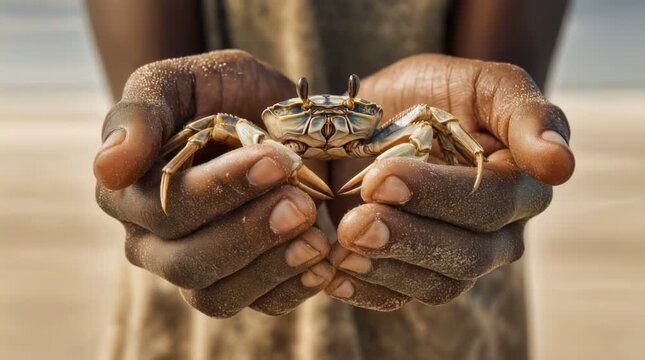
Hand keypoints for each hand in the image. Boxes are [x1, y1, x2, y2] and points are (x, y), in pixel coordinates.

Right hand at [94, 50, 334, 317]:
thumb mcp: (179, 82)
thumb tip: (110, 167)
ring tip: (315, 238)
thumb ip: (141, 112)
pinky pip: (257, 306)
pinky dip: (292, 289)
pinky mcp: (240, 286)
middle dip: (249, 233)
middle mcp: (154, 241)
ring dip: (270, 267)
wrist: (261, 111)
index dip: (218, 191)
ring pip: (216, 296)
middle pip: (187, 262)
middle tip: (301, 203)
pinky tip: (321, 264)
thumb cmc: (215, 93)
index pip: (162, 211)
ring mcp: (197, 268)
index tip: (274, 162)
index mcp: (129, 194)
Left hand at [325, 54, 574, 309]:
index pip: (492, 203)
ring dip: (387, 267)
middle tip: (355, 219)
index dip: (439, 195)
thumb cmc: (438, 93)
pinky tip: (337, 273)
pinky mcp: (418, 274)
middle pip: (468, 254)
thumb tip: (560, 164)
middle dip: (407, 236)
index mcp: (519, 184)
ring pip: (438, 284)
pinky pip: (401, 298)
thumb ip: (524, 113)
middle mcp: (497, 230)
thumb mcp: (481, 83)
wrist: (388, 113)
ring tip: (342, 242)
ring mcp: (458, 256)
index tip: (383, 178)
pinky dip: (368, 289)